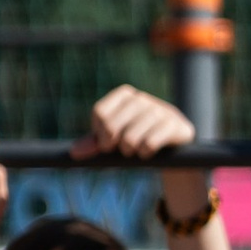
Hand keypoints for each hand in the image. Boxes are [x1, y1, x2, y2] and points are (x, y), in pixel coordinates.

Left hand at [75, 84, 195, 166]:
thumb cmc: (140, 138)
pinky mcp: (175, 126)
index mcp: (126, 95)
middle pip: (112, 126)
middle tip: (121, 150)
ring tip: (136, 151)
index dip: (98, 133)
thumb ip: (95, 143)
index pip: (100, 112)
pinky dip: (145, 153)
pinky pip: (149, 143)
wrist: (175, 144)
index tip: (105, 144)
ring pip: (130, 138)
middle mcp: (142, 99)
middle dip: (112, 145)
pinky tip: (149, 152)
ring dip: (130, 151)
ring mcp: (160, 111)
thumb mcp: (116, 138)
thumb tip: (75, 152)